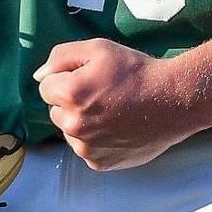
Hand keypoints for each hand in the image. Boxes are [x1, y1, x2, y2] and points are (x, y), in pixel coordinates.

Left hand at [33, 38, 194, 170]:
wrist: (172, 101)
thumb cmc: (136, 71)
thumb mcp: (98, 48)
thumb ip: (61, 57)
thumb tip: (39, 75)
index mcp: (70, 94)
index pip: (46, 87)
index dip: (66, 78)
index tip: (88, 77)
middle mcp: (74, 125)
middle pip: (56, 110)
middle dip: (70, 101)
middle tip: (100, 93)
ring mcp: (87, 148)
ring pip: (69, 131)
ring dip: (81, 121)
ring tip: (110, 110)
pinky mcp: (99, 163)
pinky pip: (85, 148)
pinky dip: (94, 139)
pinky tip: (115, 127)